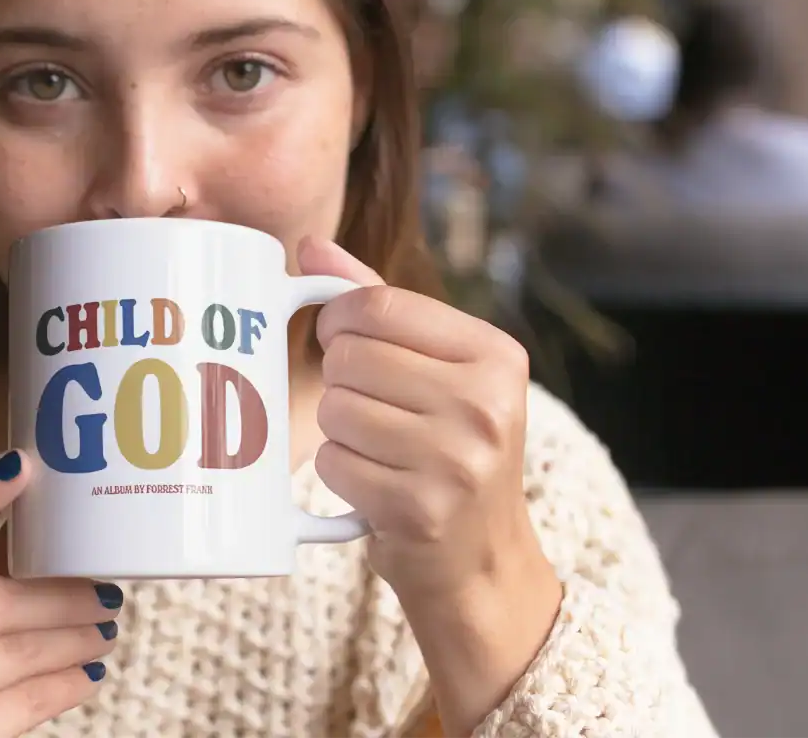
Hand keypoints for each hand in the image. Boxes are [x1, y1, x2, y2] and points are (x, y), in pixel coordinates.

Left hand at [300, 237, 538, 599]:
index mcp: (496, 354)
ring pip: (335, 408)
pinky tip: (373, 481)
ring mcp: (457, 460)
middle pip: (349, 356)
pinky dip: (339, 471)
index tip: (343, 338)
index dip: (339, 319)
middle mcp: (486, 404)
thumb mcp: (438, 366)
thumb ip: (377, 301)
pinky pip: (332, 462)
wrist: (482, 558)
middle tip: (371, 406)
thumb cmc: (450, 445)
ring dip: (339, 429)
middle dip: (341, 380)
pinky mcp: (420, 509)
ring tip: (377, 446)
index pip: (377, 303)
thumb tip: (310, 248)